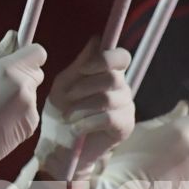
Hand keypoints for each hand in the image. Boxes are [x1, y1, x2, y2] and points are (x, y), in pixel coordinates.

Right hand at [0, 30, 45, 165]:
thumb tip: (13, 36)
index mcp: (9, 71)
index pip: (38, 52)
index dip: (28, 54)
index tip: (19, 58)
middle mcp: (25, 88)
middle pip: (36, 73)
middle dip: (23, 75)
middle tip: (3, 85)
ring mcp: (30, 108)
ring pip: (32, 92)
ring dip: (20, 95)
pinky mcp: (32, 124)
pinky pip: (30, 110)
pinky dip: (20, 112)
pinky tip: (2, 119)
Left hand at [33, 40, 134, 178]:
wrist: (62, 149)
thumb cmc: (62, 115)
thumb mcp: (64, 87)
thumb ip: (79, 66)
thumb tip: (95, 40)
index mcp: (109, 74)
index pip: (120, 56)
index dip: (104, 59)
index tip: (84, 69)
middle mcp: (122, 88)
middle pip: (112, 77)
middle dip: (84, 87)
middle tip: (67, 99)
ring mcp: (127, 107)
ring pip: (108, 98)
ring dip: (82, 107)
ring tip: (68, 117)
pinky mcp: (125, 126)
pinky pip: (109, 118)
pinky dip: (88, 122)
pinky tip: (77, 129)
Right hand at [90, 103, 188, 188]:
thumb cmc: (125, 159)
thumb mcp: (142, 130)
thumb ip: (168, 117)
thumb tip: (184, 108)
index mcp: (184, 132)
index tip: (187, 119)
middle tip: (167, 141)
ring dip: (181, 159)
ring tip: (155, 165)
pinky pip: (187, 179)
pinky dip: (176, 178)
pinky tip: (156, 180)